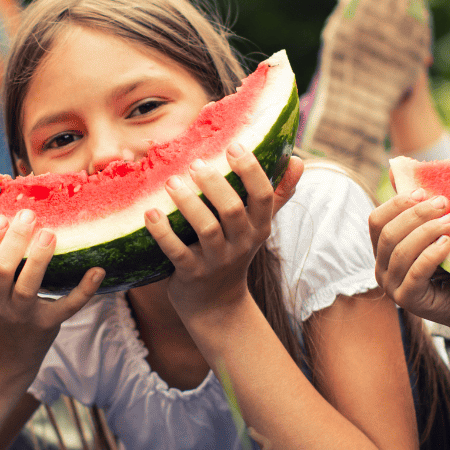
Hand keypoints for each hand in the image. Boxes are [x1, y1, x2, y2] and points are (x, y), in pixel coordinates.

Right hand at [0, 209, 103, 370]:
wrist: (7, 354)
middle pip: (0, 270)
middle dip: (13, 242)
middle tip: (28, 215)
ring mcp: (22, 315)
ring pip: (29, 286)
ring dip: (40, 258)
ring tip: (50, 233)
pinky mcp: (48, 324)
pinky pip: (67, 307)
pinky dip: (85, 290)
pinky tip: (98, 270)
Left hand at [144, 146, 302, 324]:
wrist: (216, 304)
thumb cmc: (234, 251)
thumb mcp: (258, 227)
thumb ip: (276, 194)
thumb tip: (299, 162)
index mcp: (259, 227)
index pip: (263, 196)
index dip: (251, 170)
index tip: (234, 146)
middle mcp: (241, 243)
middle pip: (232, 209)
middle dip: (214, 184)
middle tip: (195, 162)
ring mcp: (216, 260)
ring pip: (206, 228)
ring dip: (188, 203)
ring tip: (171, 181)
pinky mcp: (191, 274)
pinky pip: (176, 252)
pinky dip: (163, 232)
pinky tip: (151, 212)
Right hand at [369, 188, 449, 356]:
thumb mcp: (437, 232)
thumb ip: (420, 209)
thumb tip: (397, 168)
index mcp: (383, 250)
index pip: (376, 220)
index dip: (397, 203)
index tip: (423, 192)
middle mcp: (381, 268)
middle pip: (389, 233)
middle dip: (416, 214)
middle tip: (445, 203)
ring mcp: (391, 287)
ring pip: (401, 251)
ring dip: (427, 231)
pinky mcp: (408, 300)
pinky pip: (415, 272)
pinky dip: (431, 254)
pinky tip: (448, 243)